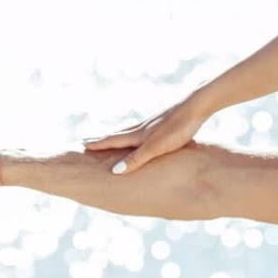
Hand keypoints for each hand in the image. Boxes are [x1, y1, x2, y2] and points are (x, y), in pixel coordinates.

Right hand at [83, 97, 208, 174]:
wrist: (197, 106)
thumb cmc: (177, 128)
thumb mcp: (156, 148)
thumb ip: (137, 159)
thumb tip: (114, 172)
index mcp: (138, 135)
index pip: (112, 140)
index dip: (97, 144)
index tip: (80, 145)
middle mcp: (142, 127)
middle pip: (118, 134)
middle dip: (102, 139)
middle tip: (86, 141)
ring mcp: (153, 123)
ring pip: (130, 130)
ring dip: (117, 135)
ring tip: (110, 137)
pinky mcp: (165, 120)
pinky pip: (144, 128)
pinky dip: (135, 132)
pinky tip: (143, 132)